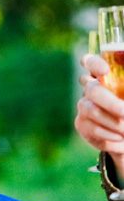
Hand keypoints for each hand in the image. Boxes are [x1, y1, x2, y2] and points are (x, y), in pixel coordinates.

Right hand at [75, 53, 123, 174]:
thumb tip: (123, 98)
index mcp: (106, 76)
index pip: (90, 62)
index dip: (94, 64)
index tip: (104, 71)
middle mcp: (91, 89)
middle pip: (92, 90)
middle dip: (111, 103)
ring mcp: (84, 106)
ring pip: (92, 111)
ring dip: (114, 123)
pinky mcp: (81, 123)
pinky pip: (92, 129)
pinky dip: (109, 134)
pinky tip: (120, 138)